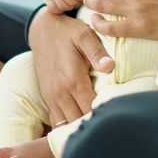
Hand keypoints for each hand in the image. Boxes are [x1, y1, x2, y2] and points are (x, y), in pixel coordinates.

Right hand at [28, 8, 113, 123]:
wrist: (41, 30)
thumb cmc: (67, 32)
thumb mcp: (84, 35)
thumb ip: (97, 52)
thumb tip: (110, 66)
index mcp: (73, 80)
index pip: (90, 110)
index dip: (104, 116)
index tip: (116, 117)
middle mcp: (60, 92)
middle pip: (78, 122)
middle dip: (93, 126)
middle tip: (109, 125)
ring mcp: (52, 96)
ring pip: (65, 126)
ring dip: (78, 128)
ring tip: (94, 128)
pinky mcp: (47, 97)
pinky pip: (56, 120)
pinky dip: (66, 127)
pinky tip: (78, 126)